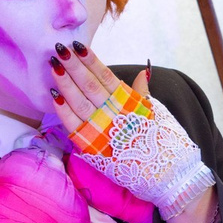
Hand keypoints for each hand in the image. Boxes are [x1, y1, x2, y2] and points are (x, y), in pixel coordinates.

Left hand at [50, 44, 213, 222]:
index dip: (92, 60)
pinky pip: (75, 127)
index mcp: (131, 103)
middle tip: (59, 48)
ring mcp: (104, 131)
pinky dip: (63, 112)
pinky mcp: (95, 149)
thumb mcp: (157, 113)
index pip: (107, 76)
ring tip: (53, 65)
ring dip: (65, 83)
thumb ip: (143, 93)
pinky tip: (54, 96)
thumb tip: (142, 72)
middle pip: (90, 85)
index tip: (78, 45)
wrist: (169, 177)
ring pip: (80, 102)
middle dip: (73, 66)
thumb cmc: (165, 143)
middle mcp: (116, 114)